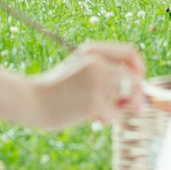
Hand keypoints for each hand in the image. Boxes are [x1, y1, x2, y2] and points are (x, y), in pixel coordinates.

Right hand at [29, 41, 145, 129]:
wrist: (31, 100)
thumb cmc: (55, 89)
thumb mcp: (78, 70)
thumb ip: (103, 72)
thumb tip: (136, 88)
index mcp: (92, 51)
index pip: (131, 53)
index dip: (139, 69)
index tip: (136, 83)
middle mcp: (96, 62)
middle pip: (134, 78)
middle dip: (138, 96)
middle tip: (137, 109)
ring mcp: (96, 82)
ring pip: (127, 96)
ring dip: (120, 108)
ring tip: (103, 113)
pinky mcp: (94, 101)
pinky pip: (115, 113)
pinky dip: (109, 118)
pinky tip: (94, 118)